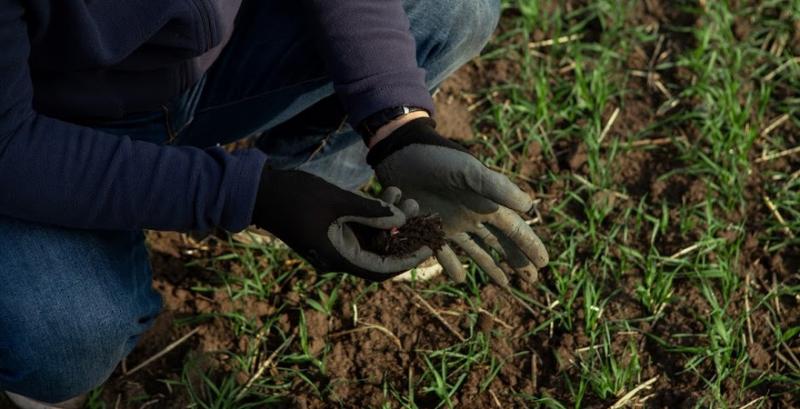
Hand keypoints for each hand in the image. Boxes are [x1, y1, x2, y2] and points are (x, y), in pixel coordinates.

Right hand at [252, 168, 431, 279]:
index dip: (408, 259)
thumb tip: (402, 219)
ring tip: (402, 195)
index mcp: (337, 257)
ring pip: (371, 240)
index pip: (382, 269)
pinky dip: (374, 216)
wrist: (260, 191)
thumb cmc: (296, 196)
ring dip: (389, 221)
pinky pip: (359, 230)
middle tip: (418, 210)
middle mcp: (337, 257)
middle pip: (380, 255)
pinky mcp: (330, 233)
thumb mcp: (337, 200)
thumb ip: (371, 211)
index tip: (428, 244)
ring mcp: (333, 245)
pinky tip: (387, 194)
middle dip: (402, 234)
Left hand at [367, 117, 548, 285]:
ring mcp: (452, 223)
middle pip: (501, 243)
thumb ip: (497, 188)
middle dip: (517, 260)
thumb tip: (529, 207)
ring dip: (491, 266)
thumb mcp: (469, 172)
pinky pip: (444, 251)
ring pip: (477, 250)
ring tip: (504, 284)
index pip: (515, 229)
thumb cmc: (439, 160)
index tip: (544, 262)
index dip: (530, 245)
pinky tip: (460, 278)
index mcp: (487, 204)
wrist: (402, 154)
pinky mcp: (429, 228)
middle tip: (532, 280)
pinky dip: (451, 265)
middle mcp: (473, 215)